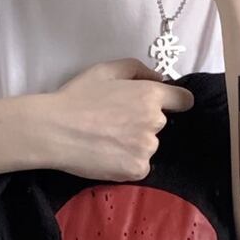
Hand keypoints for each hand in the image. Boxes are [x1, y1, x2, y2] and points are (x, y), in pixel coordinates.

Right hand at [43, 58, 194, 181]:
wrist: (55, 130)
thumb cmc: (77, 97)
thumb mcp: (106, 70)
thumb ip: (138, 70)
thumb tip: (159, 78)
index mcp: (150, 95)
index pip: (184, 100)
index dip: (175, 103)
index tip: (165, 107)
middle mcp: (154, 122)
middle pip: (160, 125)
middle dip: (144, 124)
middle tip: (117, 125)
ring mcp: (146, 148)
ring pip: (148, 147)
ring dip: (135, 145)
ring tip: (108, 142)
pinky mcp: (137, 170)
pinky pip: (140, 167)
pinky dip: (128, 164)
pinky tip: (108, 156)